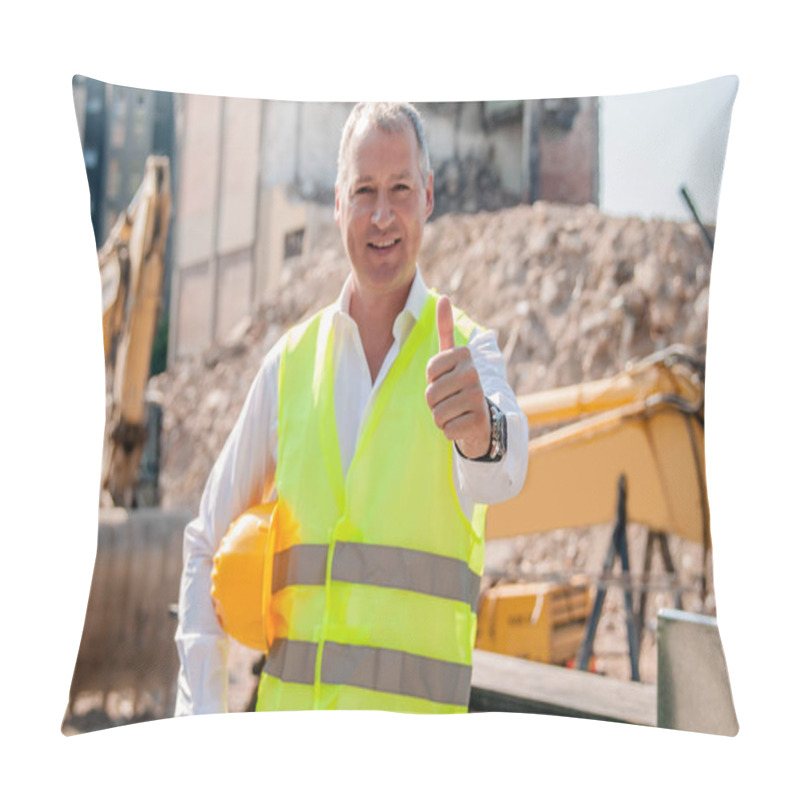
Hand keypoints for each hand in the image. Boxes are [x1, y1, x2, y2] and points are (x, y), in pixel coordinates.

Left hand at [425, 295, 490, 458]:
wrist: (482, 419)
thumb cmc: (459, 386)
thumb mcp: (452, 358)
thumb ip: (446, 329)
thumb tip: (443, 296)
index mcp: (465, 356)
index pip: (429, 371)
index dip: (432, 380)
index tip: (446, 380)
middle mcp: (474, 374)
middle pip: (430, 394)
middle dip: (434, 402)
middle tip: (451, 400)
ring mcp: (478, 398)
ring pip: (437, 413)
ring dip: (441, 417)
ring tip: (456, 412)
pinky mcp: (478, 421)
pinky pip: (446, 429)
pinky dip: (450, 431)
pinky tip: (462, 425)